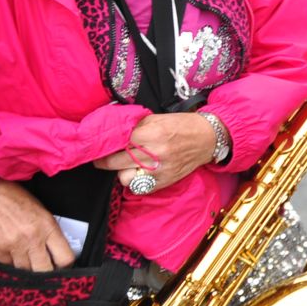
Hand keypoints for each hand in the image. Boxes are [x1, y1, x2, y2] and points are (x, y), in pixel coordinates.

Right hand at [0, 181, 74, 271]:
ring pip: (24, 270)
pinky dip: (8, 259)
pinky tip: (8, 247)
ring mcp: (13, 245)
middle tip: (42, 265)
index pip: (65, 258)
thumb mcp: (40, 211)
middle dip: (45, 270)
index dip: (65, 265)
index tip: (61, 264)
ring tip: (23, 252)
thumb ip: (49, 232)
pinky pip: (6, 264)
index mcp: (47, 227)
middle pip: (44, 270)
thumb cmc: (12, 198)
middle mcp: (31, 238)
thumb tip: (56, 251)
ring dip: (25, 265)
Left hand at [92, 112, 216, 190]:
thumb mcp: (157, 118)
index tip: (99, 146)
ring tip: (126, 165)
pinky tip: (140, 172)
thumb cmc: (182, 125)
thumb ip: (135, 126)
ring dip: (122, 172)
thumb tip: (114, 132)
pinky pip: (140, 187)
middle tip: (101, 158)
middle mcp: (155, 153)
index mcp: (151, 133)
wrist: (208, 138)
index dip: (106, 144)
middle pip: (115, 162)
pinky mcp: (165, 181)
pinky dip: (136, 180)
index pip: (117, 143)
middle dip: (104, 160)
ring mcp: (160, 170)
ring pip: (125, 178)